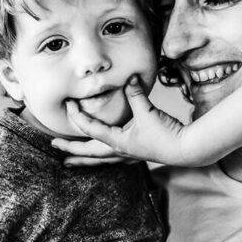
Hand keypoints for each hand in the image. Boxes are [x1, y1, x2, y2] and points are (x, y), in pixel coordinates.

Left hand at [55, 75, 200, 166]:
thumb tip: (130, 78)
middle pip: (89, 153)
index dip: (78, 117)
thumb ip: (136, 94)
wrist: (187, 149)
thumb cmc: (167, 134)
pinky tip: (102, 158)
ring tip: (69, 163)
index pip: (90, 129)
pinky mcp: (138, 155)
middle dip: (70, 151)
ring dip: (84, 160)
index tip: (69, 105)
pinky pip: (113, 159)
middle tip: (54, 146)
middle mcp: (120, 152)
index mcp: (118, 142)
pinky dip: (102, 159)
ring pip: (100, 160)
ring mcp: (128, 156)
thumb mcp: (148, 111)